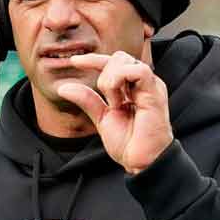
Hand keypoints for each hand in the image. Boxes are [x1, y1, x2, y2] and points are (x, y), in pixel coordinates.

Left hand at [56, 51, 172, 173]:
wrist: (142, 161)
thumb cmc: (128, 143)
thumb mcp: (102, 118)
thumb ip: (87, 100)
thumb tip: (64, 87)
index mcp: (133, 88)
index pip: (113, 63)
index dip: (93, 59)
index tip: (74, 61)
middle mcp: (143, 84)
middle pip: (119, 57)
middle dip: (104, 74)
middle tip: (108, 101)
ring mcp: (150, 86)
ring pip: (125, 60)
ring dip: (111, 80)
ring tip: (114, 103)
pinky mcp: (155, 93)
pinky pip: (139, 70)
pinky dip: (121, 80)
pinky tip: (119, 100)